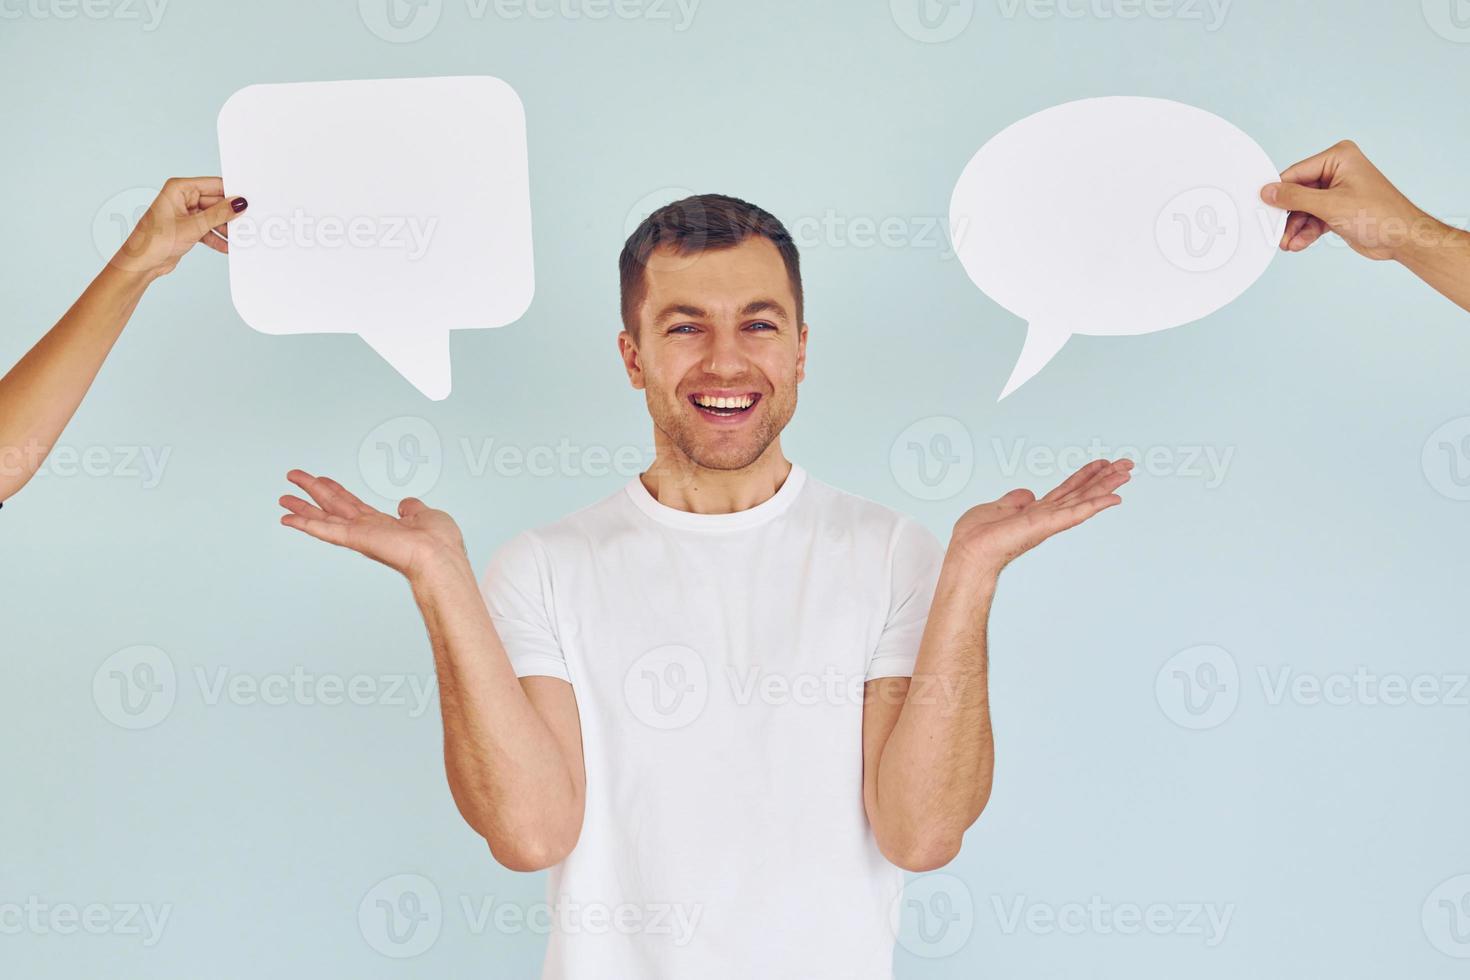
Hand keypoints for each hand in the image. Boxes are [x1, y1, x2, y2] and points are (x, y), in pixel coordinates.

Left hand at [112, 177, 247, 278]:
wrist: (141, 263)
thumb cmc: (155, 241)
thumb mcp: (193, 226)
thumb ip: (219, 214)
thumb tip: (238, 204)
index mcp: (179, 188)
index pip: (213, 185)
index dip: (231, 193)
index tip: (248, 202)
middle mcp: (182, 198)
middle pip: (215, 202)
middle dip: (229, 215)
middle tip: (246, 224)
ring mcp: (185, 213)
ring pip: (213, 217)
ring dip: (224, 229)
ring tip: (237, 238)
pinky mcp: (187, 227)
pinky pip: (208, 229)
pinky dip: (216, 237)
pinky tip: (226, 246)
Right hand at [278, 470, 467, 580]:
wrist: (439, 557)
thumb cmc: (440, 544)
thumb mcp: (427, 515)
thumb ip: (413, 508)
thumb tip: (405, 505)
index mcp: (384, 525)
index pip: (353, 505)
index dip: (336, 491)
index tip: (321, 480)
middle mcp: (368, 530)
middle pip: (333, 506)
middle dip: (312, 492)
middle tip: (293, 478)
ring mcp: (359, 535)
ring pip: (324, 516)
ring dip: (302, 507)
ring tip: (283, 497)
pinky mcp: (354, 540)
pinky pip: (325, 530)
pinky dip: (304, 524)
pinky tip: (288, 518)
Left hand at [949, 458, 1132, 578]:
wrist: (968, 553)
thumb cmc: (976, 538)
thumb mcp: (995, 508)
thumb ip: (1014, 500)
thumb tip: (1027, 494)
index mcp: (1035, 512)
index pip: (1066, 491)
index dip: (1084, 476)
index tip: (1102, 463)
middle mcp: (1047, 517)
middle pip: (1081, 493)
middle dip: (1104, 478)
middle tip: (1126, 464)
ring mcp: (1049, 522)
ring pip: (1084, 500)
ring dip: (1106, 486)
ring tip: (1126, 473)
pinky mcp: (1047, 526)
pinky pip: (1076, 513)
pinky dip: (1096, 504)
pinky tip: (1113, 497)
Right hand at [1259, 140, 1441, 260]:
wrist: (1403, 238)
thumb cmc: (1380, 214)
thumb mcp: (1330, 205)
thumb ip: (1296, 198)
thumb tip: (1269, 192)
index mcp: (1339, 157)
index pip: (1297, 173)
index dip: (1279, 193)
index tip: (1264, 208)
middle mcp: (1337, 171)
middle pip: (1298, 193)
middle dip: (1288, 216)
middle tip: (1275, 232)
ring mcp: (1337, 191)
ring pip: (1303, 209)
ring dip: (1295, 227)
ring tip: (1288, 243)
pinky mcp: (1337, 209)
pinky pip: (1313, 219)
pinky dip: (1305, 232)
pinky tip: (1299, 243)